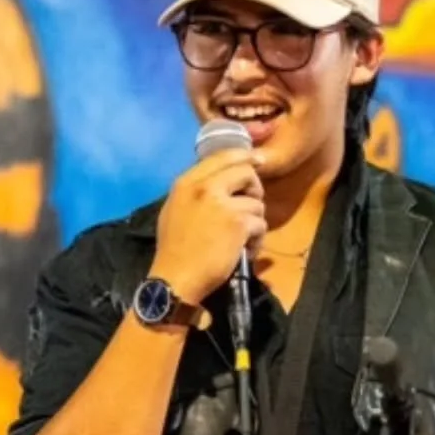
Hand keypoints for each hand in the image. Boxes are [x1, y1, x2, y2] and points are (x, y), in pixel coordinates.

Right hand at [150, 147, 265, 301]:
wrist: (175, 278)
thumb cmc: (174, 250)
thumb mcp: (175, 211)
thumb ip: (195, 193)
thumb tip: (218, 183)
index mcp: (187, 182)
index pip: (222, 156)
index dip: (244, 157)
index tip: (258, 161)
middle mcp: (204, 187)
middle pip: (245, 172)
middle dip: (255, 189)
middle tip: (251, 208)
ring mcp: (222, 203)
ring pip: (257, 203)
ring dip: (254, 223)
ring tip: (242, 240)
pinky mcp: (238, 223)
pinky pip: (260, 225)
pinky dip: (256, 241)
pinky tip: (244, 252)